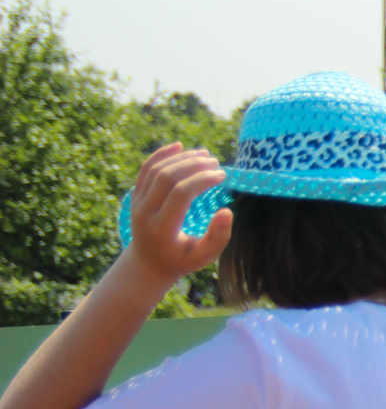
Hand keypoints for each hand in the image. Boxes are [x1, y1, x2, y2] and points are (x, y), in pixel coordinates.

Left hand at [124, 144, 229, 282]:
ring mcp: (137, 202)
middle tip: (215, 163)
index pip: (181, 194)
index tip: (222, 176)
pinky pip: (146, 169)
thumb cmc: (182, 259)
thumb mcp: (204, 257)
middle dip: (193, 165)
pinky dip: (161, 155)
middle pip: (167, 177)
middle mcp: (145, 212)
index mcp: (162, 227)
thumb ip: (218, 237)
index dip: (203, 180)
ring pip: (156, 170)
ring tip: (204, 155)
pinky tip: (178, 146)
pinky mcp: (135, 195)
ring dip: (181, 158)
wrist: (148, 262)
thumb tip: (227, 211)